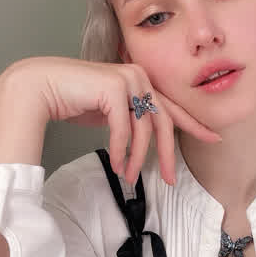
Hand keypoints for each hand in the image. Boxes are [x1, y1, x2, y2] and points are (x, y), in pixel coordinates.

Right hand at [0, 57, 221, 183]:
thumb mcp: (113, 111)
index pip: (173, 108)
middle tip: (172, 179)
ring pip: (144, 129)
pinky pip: (124, 128)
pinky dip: (121, 150)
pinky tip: (117, 164)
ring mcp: (129, 79)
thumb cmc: (76, 99)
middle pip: (164, 121)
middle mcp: (140, 77)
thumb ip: (133, 119)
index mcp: (143, 82)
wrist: (43, 86)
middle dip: (168, 154)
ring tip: (129, 176)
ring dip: (137, 158)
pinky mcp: (114, 87)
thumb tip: (147, 142)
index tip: (212, 138)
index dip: (194, 125)